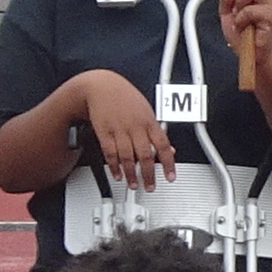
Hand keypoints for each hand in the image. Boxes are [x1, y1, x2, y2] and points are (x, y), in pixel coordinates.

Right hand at [73, 71, 172, 189]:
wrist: (101, 85)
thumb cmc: (125, 97)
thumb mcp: (147, 110)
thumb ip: (157, 132)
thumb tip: (170, 149)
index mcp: (149, 121)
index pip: (163, 145)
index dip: (169, 163)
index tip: (170, 177)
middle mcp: (135, 126)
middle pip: (145, 155)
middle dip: (148, 174)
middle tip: (149, 186)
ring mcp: (119, 130)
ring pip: (127, 157)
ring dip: (131, 174)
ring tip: (133, 184)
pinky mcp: (104, 132)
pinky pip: (110, 153)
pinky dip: (114, 166)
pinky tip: (118, 174)